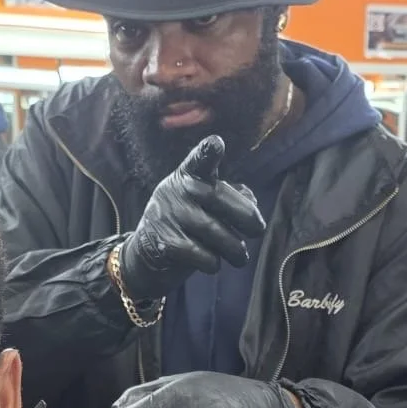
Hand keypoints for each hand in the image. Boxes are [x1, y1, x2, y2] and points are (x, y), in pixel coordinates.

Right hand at [119, 136, 264, 301]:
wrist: (148, 252)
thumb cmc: (189, 221)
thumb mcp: (206, 201)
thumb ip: (232, 196)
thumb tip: (250, 201)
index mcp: (189, 175)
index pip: (199, 160)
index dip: (208, 152)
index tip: (216, 144)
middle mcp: (177, 190)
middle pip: (219, 197)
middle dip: (247, 216)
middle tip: (258, 230)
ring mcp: (168, 216)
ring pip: (215, 232)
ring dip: (235, 248)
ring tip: (240, 256)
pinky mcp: (165, 243)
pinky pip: (202, 255)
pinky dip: (214, 262)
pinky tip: (213, 262)